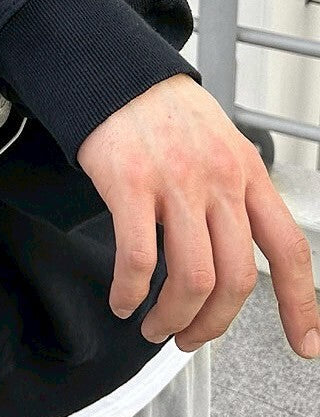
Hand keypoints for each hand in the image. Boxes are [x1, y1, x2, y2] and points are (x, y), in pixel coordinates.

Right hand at [78, 73, 319, 358]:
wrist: (115, 73)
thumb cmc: (162, 112)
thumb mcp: (220, 144)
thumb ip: (234, 193)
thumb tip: (236, 252)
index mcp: (247, 173)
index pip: (288, 248)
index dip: (302, 304)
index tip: (305, 343)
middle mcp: (218, 181)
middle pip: (236, 278)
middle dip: (213, 324)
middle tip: (190, 337)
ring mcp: (174, 183)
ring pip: (191, 278)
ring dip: (172, 318)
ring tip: (154, 326)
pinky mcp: (129, 184)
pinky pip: (138, 258)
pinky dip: (130, 292)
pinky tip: (122, 299)